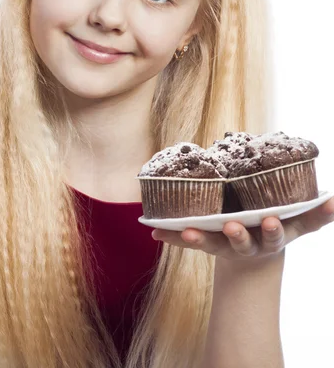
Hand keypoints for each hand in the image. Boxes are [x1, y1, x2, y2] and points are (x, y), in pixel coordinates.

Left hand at [152, 196, 333, 260]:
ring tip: (184, 229)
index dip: (271, 229)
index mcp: (268, 236)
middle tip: (231, 226)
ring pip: (211, 243)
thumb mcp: (297, 224)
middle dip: (237, 236)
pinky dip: (171, 238)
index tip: (270, 221)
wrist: (252, 257)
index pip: (273, 234)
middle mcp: (246, 243)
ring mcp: (223, 244)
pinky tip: (154, 232)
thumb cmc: (274, 229)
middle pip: (241, 241)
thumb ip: (316, 214)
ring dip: (198, 237)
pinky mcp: (205, 242)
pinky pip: (186, 241)